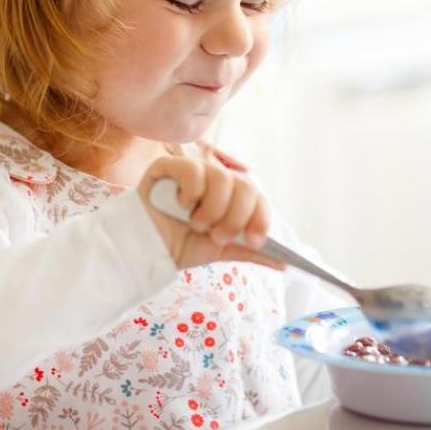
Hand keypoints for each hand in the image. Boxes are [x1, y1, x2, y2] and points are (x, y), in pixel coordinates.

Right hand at [138, 155, 282, 271]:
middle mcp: (215, 179)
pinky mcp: (169, 166)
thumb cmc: (182, 246)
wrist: (146, 251)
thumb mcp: (221, 250)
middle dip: (235, 217)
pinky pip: (193, 171)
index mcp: (231, 195)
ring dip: (212, 210)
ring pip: (221, 178)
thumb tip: (285, 263)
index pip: (258, 197)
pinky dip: (191, 192)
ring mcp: (193, 170)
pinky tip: (181, 205)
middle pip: (244, 186)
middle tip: (218, 235)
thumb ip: (250, 251)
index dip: (261, 217)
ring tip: (196, 224)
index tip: (256, 240)